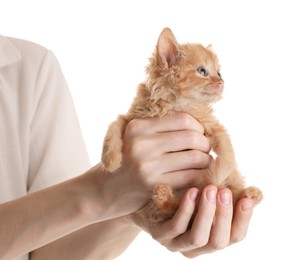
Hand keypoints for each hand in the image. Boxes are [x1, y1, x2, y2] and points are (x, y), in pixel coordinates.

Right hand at [96, 113, 210, 218]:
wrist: (104, 191)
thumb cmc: (126, 162)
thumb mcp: (135, 138)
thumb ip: (160, 129)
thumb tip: (199, 126)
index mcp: (138, 127)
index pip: (183, 120)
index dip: (199, 128)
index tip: (200, 136)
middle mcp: (141, 143)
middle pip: (192, 138)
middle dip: (206, 145)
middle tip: (205, 151)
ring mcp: (147, 165)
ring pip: (195, 158)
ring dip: (206, 162)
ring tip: (203, 164)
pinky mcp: (153, 185)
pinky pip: (190, 177)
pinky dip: (200, 177)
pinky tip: (197, 178)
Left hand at [136, 185, 253, 257]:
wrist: (146, 198)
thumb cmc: (179, 195)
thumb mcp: (203, 196)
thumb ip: (222, 196)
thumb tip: (251, 191)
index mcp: (211, 236)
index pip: (235, 236)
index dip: (243, 219)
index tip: (247, 198)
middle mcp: (196, 246)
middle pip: (219, 241)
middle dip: (224, 215)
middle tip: (224, 190)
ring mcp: (177, 244)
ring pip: (198, 237)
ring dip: (207, 213)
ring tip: (210, 189)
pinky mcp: (160, 235)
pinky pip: (176, 227)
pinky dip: (186, 210)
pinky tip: (192, 192)